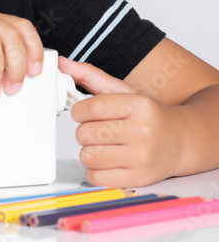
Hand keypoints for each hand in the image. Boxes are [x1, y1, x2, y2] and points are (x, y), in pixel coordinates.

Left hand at [58, 56, 184, 187]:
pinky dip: (94, 170)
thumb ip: (90, 76)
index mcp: (139, 106)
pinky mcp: (138, 179)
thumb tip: (61, 63)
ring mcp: (141, 158)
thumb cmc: (148, 116)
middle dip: (85, 131)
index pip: (91, 107)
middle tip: (98, 129)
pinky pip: (96, 177)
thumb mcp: (123, 91)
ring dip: (89, 151)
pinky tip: (107, 161)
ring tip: (103, 145)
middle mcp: (142, 132)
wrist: (180, 141)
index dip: (79, 110)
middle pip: (86, 133)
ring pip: (88, 156)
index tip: (83, 112)